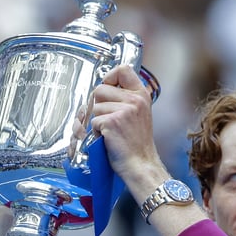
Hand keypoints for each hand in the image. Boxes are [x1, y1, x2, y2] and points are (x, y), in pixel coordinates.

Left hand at [87, 65, 167, 198]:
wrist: (140, 165)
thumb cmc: (136, 145)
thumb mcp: (139, 115)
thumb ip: (126, 100)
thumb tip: (101, 91)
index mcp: (142, 96)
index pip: (123, 70)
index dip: (110, 77)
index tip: (108, 86)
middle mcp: (134, 100)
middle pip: (100, 89)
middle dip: (98, 104)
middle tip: (107, 119)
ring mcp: (124, 110)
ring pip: (94, 107)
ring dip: (96, 121)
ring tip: (109, 132)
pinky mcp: (112, 122)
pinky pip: (93, 121)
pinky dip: (95, 132)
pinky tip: (107, 139)